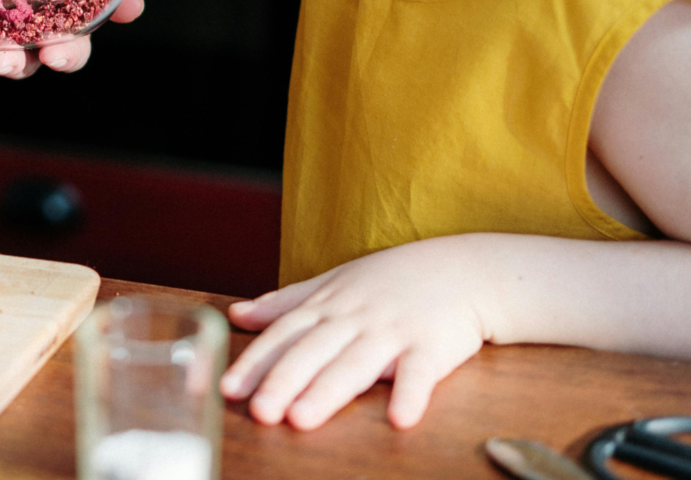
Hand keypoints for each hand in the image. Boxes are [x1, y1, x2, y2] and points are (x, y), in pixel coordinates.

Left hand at [221, 236, 495, 429]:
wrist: (463, 269)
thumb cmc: (392, 280)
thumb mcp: (334, 282)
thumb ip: (285, 302)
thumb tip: (237, 314)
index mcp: (328, 304)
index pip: (284, 334)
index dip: (255, 361)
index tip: (227, 388)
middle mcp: (354, 316)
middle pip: (312, 351)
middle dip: (283, 381)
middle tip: (258, 411)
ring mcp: (393, 330)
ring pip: (355, 363)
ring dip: (328, 391)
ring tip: (301, 419)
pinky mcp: (433, 346)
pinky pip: (421, 373)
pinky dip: (411, 394)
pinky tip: (399, 419)